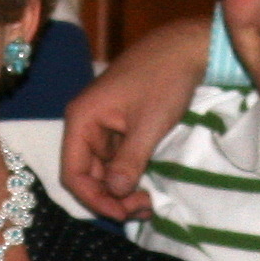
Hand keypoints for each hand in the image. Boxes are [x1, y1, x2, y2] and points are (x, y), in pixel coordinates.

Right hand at [58, 19, 211, 219]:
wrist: (186, 47)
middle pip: (86, 174)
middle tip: (144, 209)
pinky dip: (130, 175)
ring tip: (149, 202)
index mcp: (82, 119)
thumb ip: (129, 161)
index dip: (94, 199)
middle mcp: (85, 123)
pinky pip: (116, 158)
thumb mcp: (149, 124)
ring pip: (103, 170)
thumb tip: (116, 192)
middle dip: (111, 197)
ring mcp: (102, 124)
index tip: (123, 213)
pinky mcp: (119, 125)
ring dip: (121, 190)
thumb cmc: (165, 79)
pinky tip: (149, 186)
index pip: (72, 173)